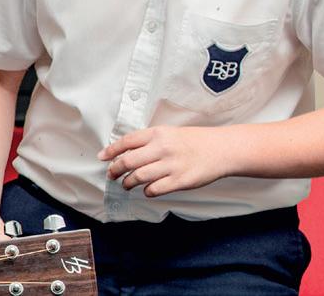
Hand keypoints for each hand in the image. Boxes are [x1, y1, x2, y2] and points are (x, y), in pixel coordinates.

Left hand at [101, 125, 235, 196]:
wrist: (221, 150)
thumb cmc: (194, 142)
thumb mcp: (169, 133)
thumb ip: (148, 141)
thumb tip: (124, 152)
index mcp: (158, 134)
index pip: (127, 141)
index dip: (111, 150)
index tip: (102, 157)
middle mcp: (163, 148)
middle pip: (128, 161)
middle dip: (115, 170)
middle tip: (111, 174)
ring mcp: (171, 165)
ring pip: (138, 177)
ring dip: (128, 182)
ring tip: (127, 184)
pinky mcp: (180, 181)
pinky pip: (154, 189)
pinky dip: (147, 191)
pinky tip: (147, 190)